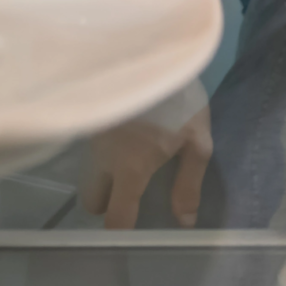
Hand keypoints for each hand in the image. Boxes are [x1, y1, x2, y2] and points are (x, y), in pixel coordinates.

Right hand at [78, 102, 211, 228]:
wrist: (148, 47)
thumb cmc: (176, 97)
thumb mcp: (196, 141)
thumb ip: (188, 184)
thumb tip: (183, 221)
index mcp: (130, 169)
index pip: (115, 217)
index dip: (119, 233)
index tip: (128, 238)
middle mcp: (102, 159)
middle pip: (92, 199)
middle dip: (106, 203)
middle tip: (129, 194)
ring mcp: (91, 137)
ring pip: (89, 172)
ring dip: (103, 175)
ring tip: (130, 161)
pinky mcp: (89, 118)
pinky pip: (90, 148)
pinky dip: (102, 151)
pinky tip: (123, 137)